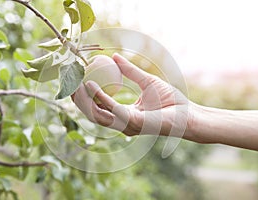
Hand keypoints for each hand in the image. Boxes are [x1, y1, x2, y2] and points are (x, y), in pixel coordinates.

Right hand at [72, 53, 189, 137]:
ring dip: (84, 99)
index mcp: (124, 114)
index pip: (100, 108)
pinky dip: (100, 97)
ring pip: (97, 114)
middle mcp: (122, 122)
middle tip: (69, 84)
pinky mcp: (133, 123)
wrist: (188, 114)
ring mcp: (126, 125)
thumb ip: (130, 71)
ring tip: (75, 83)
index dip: (86, 96)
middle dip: (79, 100)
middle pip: (93, 113)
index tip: (77, 82)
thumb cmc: (171, 100)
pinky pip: (112, 109)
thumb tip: (114, 57)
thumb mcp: (147, 81)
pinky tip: (91, 85)